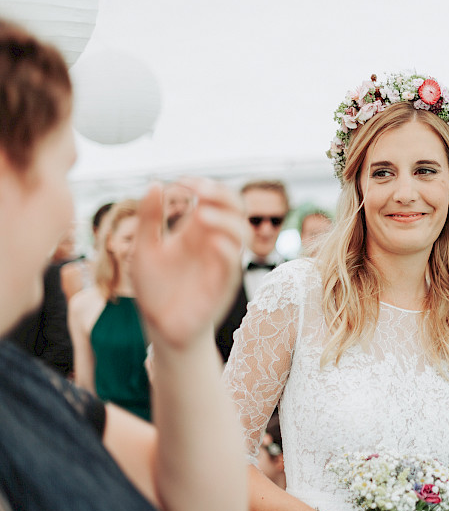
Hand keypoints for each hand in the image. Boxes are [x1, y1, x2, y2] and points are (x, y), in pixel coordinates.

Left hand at [130, 179, 245, 348]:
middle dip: (222, 194)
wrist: (162, 327)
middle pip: (236, 208)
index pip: (214, 198)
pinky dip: (227, 247)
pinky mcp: (223, 284)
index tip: (183, 182)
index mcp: (196, 231)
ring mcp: (221, 262)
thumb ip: (149, 218)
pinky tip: (210, 241)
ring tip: (202, 215)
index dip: (203, 184)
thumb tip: (156, 183)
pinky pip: (234, 261)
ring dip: (226, 218)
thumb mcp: (144, 249)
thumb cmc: (154, 289)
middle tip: (199, 192)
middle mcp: (213, 242)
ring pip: (242, 231)